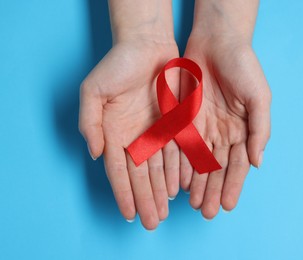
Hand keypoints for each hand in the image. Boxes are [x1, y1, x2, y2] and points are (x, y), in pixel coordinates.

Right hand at [79, 36, 179, 228]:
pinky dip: (178, 171)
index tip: (128, 214)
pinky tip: (179, 188)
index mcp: (114, 133)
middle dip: (146, 200)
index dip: (123, 193)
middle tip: (151, 222)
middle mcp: (135, 137)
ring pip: (159, 169)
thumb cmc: (117, 66)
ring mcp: (155, 132)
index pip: (118, 171)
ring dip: (161, 191)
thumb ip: (90, 124)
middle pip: (140, 175)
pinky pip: (177, 152)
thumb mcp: (93, 91)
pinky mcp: (174, 124)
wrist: (147, 46)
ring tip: (165, 212)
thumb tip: (95, 154)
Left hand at [181, 35, 270, 219]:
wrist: (217, 42)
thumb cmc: (243, 67)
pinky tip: (179, 180)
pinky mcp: (184, 118)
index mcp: (243, 131)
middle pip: (216, 169)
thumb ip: (260, 131)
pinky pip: (181, 146)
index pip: (238, 165)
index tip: (226, 206)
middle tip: (205, 212)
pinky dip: (180, 164)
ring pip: (198, 162)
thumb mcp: (260, 98)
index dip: (232, 186)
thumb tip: (258, 163)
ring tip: (192, 203)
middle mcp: (222, 133)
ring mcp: (202, 127)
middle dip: (211, 190)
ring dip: (196, 183)